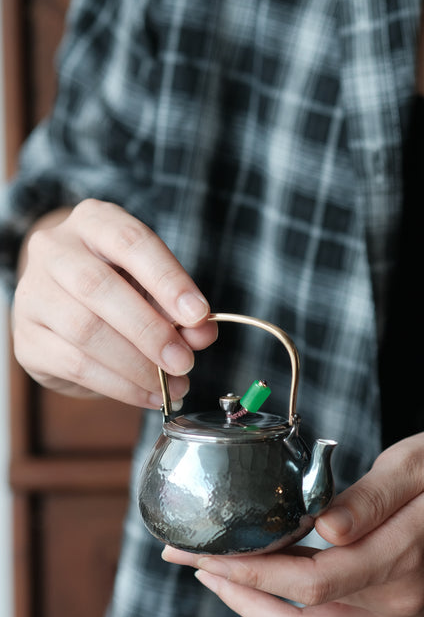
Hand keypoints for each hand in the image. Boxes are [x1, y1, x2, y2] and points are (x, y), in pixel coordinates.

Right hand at [12, 199, 217, 406]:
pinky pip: (75, 365)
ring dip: (137, 366)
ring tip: (172, 385)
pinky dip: (120, 386)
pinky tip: (148, 394)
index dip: (167, 280)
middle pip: (99, 288)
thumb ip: (182, 308)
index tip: (198, 315)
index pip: (131, 243)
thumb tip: (203, 333)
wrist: (65, 305)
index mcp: (93, 222)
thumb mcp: (156, 288)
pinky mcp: (27, 341)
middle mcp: (53, 250)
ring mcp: (33, 295)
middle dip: (149, 331)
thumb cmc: (120, 288)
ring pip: (85, 331)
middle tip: (184, 361)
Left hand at [162, 430, 423, 616]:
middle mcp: (396, 602)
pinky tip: (259, 596)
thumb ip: (372, 496)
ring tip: (213, 576)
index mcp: (403, 556)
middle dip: (236, 593)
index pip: (312, 580)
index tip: (205, 551)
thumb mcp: (419, 463)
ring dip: (253, 613)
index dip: (251, 570)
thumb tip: (323, 526)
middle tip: (190, 561)